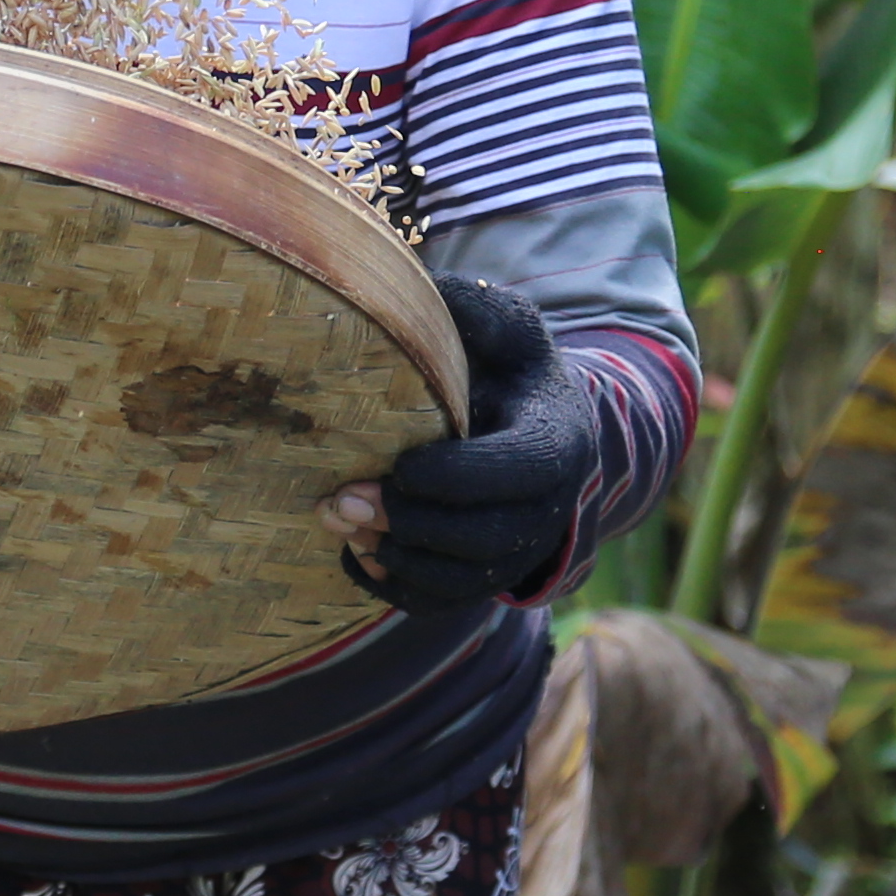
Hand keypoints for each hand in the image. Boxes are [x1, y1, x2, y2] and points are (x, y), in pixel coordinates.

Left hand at [330, 277, 597, 612]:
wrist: (529, 422)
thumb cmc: (505, 365)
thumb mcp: (500, 325)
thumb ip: (466, 308)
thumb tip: (407, 292)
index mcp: (558, 438)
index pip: (521, 472)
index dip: (460, 477)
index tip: (401, 463)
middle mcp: (550, 505)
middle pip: (488, 538)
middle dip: (411, 523)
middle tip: (340, 499)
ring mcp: (520, 548)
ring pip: (463, 581)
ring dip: (395, 559)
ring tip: (338, 522)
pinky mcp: (485, 575)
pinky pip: (443, 603)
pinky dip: (393, 588)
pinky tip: (353, 554)